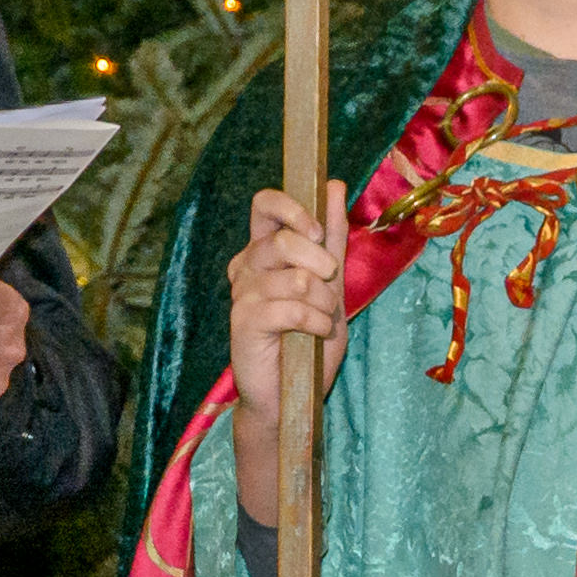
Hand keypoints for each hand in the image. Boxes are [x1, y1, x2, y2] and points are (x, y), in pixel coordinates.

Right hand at [224, 182, 350, 510]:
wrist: (290, 390)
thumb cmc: (309, 337)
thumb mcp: (331, 284)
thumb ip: (333, 237)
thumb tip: (335, 186)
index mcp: (264, 251)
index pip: (266, 205)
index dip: (294, 209)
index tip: (319, 231)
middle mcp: (247, 266)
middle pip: (282, 239)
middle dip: (320, 262)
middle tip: (329, 287)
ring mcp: (241, 293)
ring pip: (294, 277)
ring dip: (323, 303)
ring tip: (321, 321)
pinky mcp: (243, 321)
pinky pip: (290, 308)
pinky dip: (316, 322)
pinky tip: (314, 334)